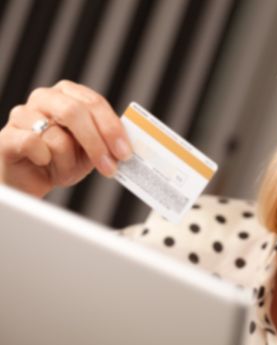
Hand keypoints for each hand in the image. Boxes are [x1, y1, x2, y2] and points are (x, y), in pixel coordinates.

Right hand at [0, 80, 131, 196]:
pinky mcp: (7, 135)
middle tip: (109, 166)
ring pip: (56, 136)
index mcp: (69, 95)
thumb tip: (127, 146)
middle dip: (97, 143)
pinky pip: (34, 145)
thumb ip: (107, 142)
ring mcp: (23, 114)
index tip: (125, 153)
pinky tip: (43, 163)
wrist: (29, 179)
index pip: (95, 103)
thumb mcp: (91, 151)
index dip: (112, 128)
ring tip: (63, 170)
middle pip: (76, 112)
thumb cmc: (61, 161)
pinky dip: (45, 160)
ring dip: (67, 161)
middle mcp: (45, 98)